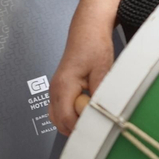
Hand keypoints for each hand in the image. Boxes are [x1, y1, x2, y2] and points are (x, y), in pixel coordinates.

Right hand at [50, 20, 114, 134]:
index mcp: (64, 85)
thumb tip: (102, 114)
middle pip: (59, 123)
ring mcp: (56, 90)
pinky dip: (72, 114)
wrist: (87, 31)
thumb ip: (100, 95)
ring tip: (91, 113)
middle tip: (95, 119)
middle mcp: (55, 89)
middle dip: (77, 127)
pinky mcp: (60, 90)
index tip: (97, 125)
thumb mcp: (102, 70)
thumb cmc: (93, 45)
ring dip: (74, 122)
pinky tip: (86, 108)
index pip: (66, 119)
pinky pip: (61, 110)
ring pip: (58, 119)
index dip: (82, 127)